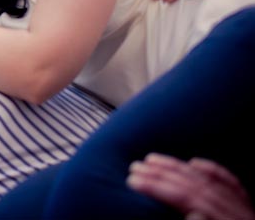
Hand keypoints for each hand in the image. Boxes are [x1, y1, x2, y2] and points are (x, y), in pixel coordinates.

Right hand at [127, 153, 253, 219]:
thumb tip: (193, 213)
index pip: (188, 200)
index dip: (158, 188)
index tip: (132, 181)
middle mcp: (238, 214)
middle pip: (197, 187)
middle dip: (163, 175)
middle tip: (135, 166)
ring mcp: (246, 212)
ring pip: (210, 183)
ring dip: (179, 168)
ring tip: (152, 159)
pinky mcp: (250, 212)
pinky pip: (234, 186)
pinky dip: (214, 171)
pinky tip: (196, 162)